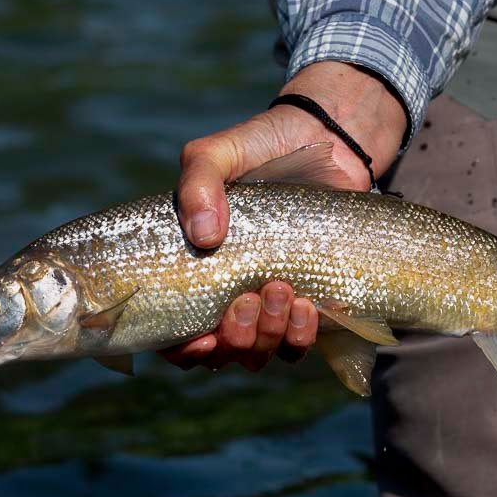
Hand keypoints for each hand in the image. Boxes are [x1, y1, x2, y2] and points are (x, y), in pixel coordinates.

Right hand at [160, 61, 406, 370]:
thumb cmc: (258, 149)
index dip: (182, 352)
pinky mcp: (310, 303)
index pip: (174, 336)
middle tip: (246, 299)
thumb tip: (204, 236)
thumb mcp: (215, 155)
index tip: (201, 340)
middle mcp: (227, 298)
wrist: (323, 142)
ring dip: (268, 336)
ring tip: (280, 291)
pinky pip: (300, 344)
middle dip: (233, 340)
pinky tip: (307, 305)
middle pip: (222, 353)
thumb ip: (197, 183)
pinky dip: (301, 334)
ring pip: (260, 354)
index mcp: (194, 273)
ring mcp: (269, 305)